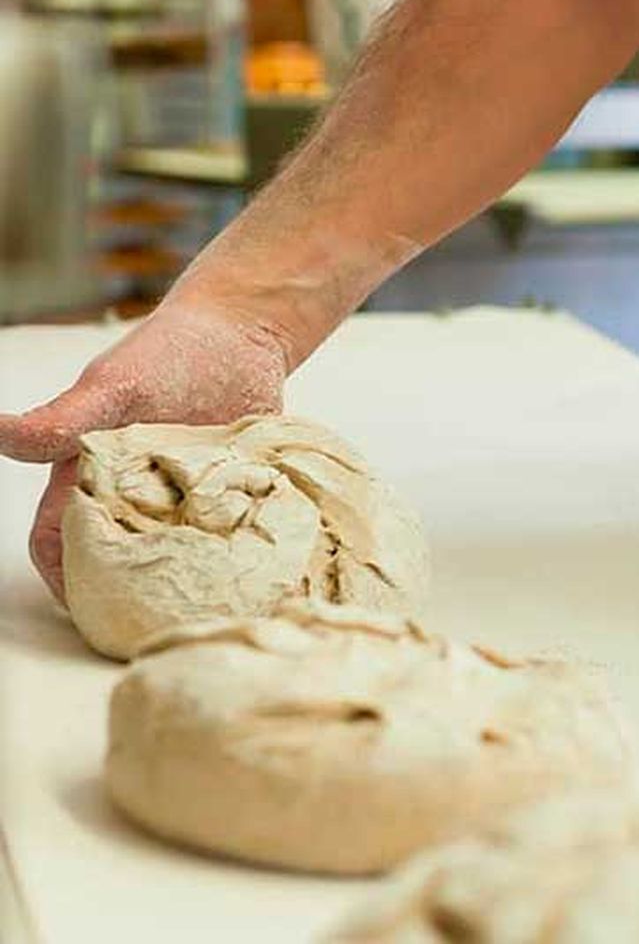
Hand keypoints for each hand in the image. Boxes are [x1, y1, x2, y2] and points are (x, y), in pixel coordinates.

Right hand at [0, 296, 289, 599]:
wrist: (241, 333)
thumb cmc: (168, 354)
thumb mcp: (115, 388)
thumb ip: (63, 421)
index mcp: (92, 477)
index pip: (62, 543)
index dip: (67, 579)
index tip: (98, 609)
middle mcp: (137, 497)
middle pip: (120, 564)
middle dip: (133, 593)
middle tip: (165, 620)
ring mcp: (188, 500)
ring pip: (178, 558)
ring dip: (189, 582)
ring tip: (213, 608)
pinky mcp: (237, 498)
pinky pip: (235, 537)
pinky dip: (241, 556)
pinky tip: (261, 578)